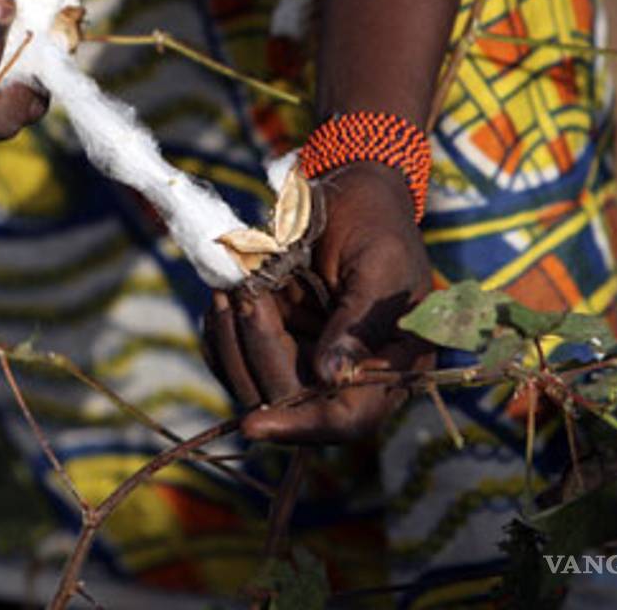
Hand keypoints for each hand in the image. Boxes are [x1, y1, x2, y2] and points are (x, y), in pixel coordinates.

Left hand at [203, 162, 434, 442]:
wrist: (352, 192)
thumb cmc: (377, 223)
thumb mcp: (377, 267)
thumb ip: (358, 322)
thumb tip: (331, 378)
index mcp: (394, 365)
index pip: (349, 418)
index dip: (302, 425)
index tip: (253, 423)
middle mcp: (351, 375)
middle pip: (291, 400)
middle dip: (259, 351)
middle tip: (244, 294)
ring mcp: (311, 361)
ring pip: (255, 384)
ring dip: (234, 339)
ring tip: (232, 287)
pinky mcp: (279, 344)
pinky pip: (236, 361)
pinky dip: (222, 333)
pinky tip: (225, 292)